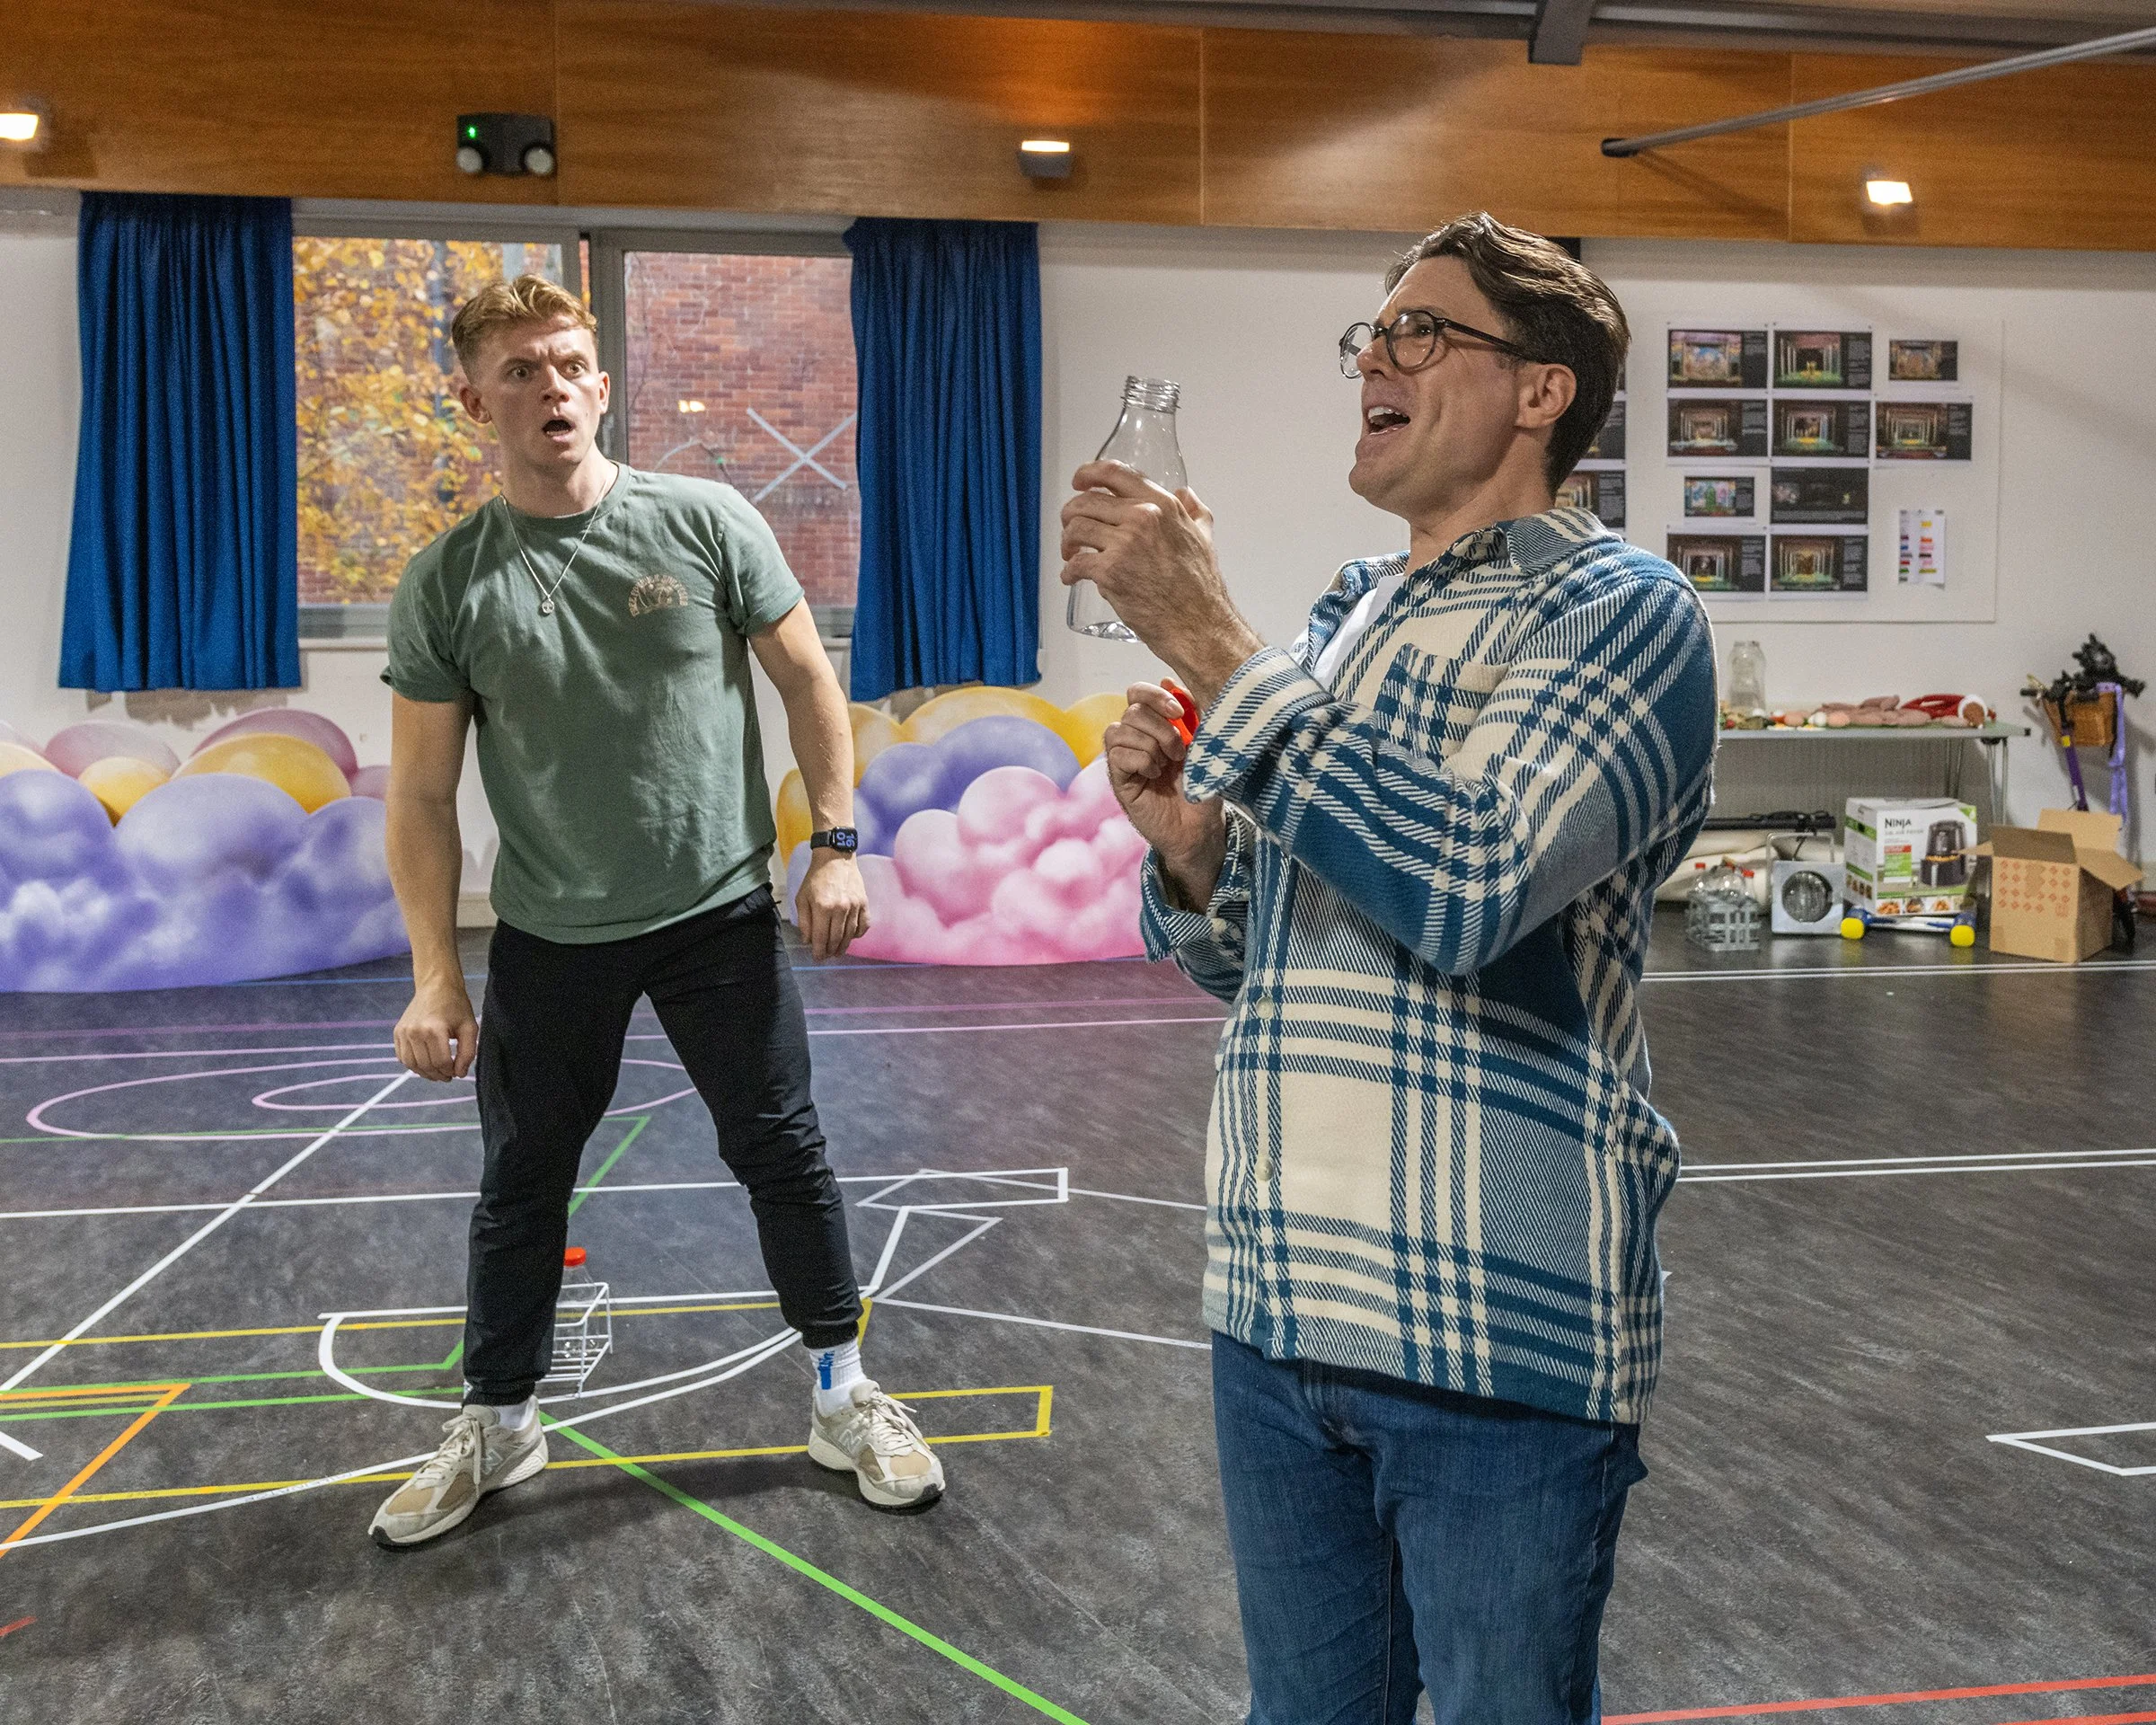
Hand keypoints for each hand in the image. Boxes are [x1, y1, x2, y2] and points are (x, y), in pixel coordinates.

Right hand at [395, 978, 476, 1082]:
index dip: (451, 1072)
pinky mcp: (397, 1032)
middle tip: (448, 1076)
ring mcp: (403, 1032)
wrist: (436, 986)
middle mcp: (415, 1031)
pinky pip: (402, 1057)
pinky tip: (425, 1064)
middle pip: (426, 1066)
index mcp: (434, 1029)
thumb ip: (468, 1052)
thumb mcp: (470, 1027)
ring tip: (437, 1073)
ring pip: (412, 1064)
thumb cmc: (455, 1006)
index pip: (441, 1063)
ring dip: (425, 1073)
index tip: (457, 1072)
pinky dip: (413, 1065)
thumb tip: (460, 1074)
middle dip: (439, 1075)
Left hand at [796, 852, 869, 960]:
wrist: (836, 858)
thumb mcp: (802, 898)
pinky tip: (851, 937)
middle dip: (830, 951)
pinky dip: (858, 934)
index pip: (821, 938)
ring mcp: (855, 906)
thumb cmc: (816, 878)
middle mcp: (840, 908)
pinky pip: (864, 925)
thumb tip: (808, 941)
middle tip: (827, 956)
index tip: (817, 958)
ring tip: (838, 951)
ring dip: (844, 946)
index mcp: (822, 907)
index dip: (819, 951)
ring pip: (851, 935)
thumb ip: (804, 921)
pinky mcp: (864, 903)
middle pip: (836, 939)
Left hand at [1060, 463, 1261, 700]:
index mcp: (1161, 504)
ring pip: (1076, 528)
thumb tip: (1185, 494)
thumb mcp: (1204, 537)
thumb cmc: (1201, 587)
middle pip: (1086, 501)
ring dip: (1066, 541)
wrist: (1198, 624)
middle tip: (1070, 529)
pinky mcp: (1110, 572)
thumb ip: (1194, 511)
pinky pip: (1075, 563)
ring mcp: (1124, 544)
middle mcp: (1142, 517)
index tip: (1078, 482)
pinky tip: (1071, 577)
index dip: (1088, 473)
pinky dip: (1068, 571)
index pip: (1115, 473)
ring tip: (1070, 554)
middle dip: (1071, 514)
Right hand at [1105, 683, 1225, 906]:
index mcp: (1156, 725)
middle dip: (1160, 726)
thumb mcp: (1206, 743)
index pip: (1137, 693)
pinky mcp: (1119, 779)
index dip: (1154, 695)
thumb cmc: (1204, 787)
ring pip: (1120, 730)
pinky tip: (1154, 775)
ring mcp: (1125, 759)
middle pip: (1131, 710)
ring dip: (1150, 745)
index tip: (1179, 712)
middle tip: (1179, 750)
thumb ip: (1193, 712)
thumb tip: (1170, 681)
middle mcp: (1137, 738)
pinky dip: (1140, 761)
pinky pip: (1117, 755)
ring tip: (1168, 764)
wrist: (1200, 828)